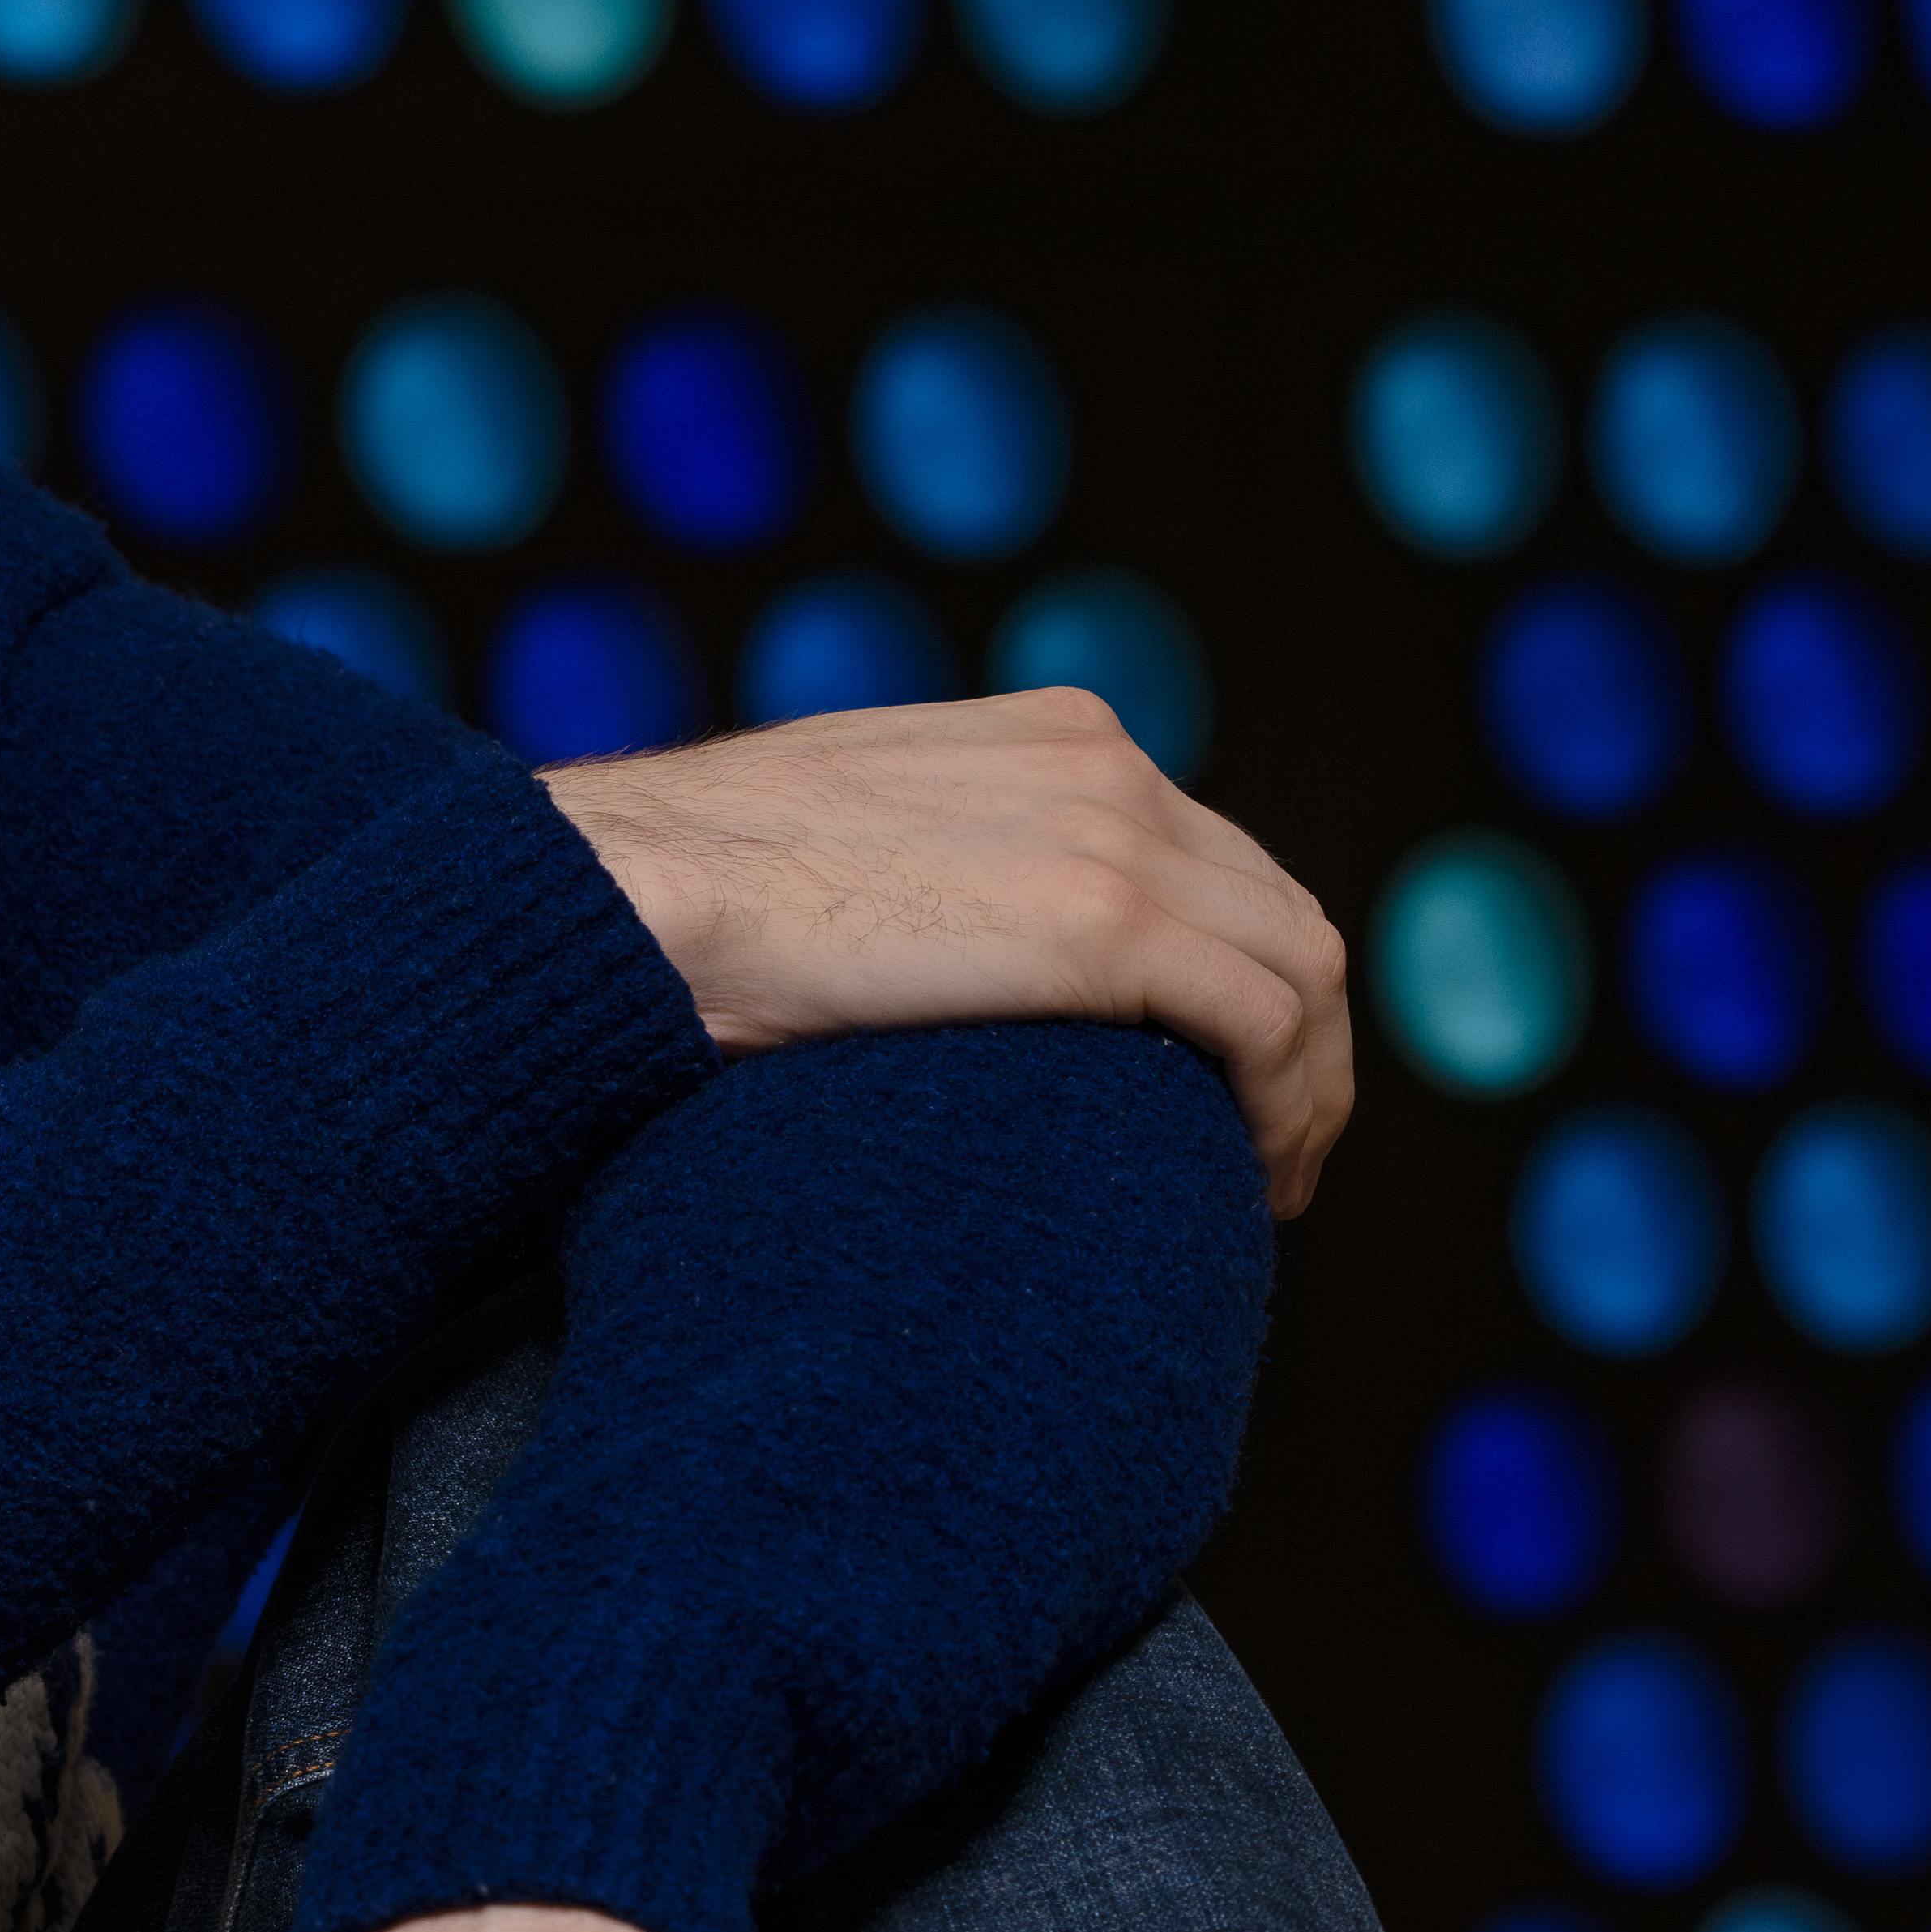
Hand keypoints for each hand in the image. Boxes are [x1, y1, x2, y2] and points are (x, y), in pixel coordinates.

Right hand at [538, 692, 1356, 1217]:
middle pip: (1277, 910)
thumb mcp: (836, 849)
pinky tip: (1247, 1188)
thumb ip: (928, 877)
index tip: (1211, 1083)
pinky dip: (1282, 1110)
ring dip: (1306, 1090)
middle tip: (1264, 1159)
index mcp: (1045, 738)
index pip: (1206, 858)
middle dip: (1298, 1041)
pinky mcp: (1101, 926)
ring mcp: (1110, 838)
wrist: (624, 892)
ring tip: (1268, 1192)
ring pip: (1301, 970)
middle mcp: (1102, 766)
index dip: (1234, 977)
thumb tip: (929, 971)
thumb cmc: (678, 900)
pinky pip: (1264, 1027)